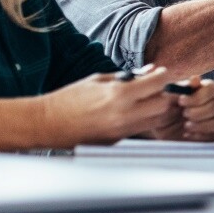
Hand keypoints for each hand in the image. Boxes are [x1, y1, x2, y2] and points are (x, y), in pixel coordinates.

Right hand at [41, 66, 177, 145]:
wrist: (47, 124)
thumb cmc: (69, 98)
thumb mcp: (98, 79)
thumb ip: (128, 76)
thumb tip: (149, 71)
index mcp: (119, 95)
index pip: (157, 84)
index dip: (163, 76)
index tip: (162, 73)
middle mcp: (125, 115)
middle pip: (164, 105)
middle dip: (166, 94)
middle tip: (159, 87)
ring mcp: (123, 131)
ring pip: (158, 120)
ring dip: (160, 108)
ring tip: (150, 99)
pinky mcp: (119, 141)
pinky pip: (143, 129)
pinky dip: (147, 119)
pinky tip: (137, 110)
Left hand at [150, 77, 213, 141]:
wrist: (156, 128)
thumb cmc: (164, 108)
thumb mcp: (168, 96)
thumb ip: (182, 86)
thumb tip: (195, 79)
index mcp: (205, 91)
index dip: (200, 95)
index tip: (181, 100)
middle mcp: (213, 104)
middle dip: (200, 111)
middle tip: (184, 114)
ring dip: (204, 124)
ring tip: (186, 125)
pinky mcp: (212, 135)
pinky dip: (200, 135)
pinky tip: (187, 134)